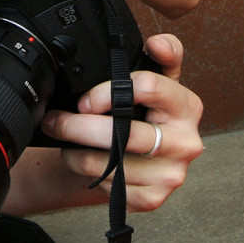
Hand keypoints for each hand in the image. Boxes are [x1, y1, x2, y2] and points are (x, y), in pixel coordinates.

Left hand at [40, 33, 203, 211]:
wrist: (149, 159)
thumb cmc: (150, 113)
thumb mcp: (160, 80)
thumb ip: (163, 55)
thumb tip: (158, 43)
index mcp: (188, 106)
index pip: (147, 88)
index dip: (106, 92)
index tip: (85, 100)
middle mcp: (186, 143)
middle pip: (124, 133)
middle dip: (79, 126)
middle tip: (55, 120)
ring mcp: (171, 175)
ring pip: (110, 164)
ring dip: (76, 151)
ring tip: (64, 138)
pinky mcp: (153, 199)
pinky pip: (110, 186)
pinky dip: (88, 173)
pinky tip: (84, 160)